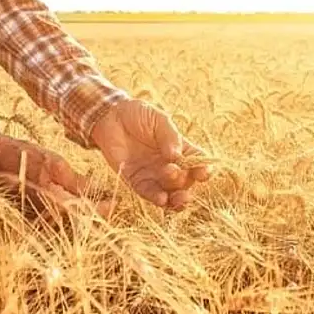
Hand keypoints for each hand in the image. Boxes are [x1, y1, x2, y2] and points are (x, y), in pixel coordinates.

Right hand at [0, 133, 113, 223]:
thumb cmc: (24, 157)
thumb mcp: (55, 164)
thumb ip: (78, 182)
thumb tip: (98, 191)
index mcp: (55, 204)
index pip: (88, 214)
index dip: (105, 208)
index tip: (116, 200)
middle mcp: (46, 219)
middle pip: (80, 223)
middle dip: (96, 213)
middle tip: (108, 200)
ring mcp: (37, 223)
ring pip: (68, 224)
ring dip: (83, 215)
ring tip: (95, 201)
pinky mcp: (32, 221)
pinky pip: (55, 222)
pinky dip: (68, 214)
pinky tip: (75, 202)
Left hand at [89, 98, 211, 210]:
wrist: (110, 117)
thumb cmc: (138, 115)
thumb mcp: (158, 119)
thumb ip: (169, 136)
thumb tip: (176, 156)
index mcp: (181, 149)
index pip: (198, 163)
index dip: (204, 170)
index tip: (203, 173)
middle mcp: (170, 165)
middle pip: (186, 182)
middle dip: (185, 183)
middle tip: (175, 173)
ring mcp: (154, 175)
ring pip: (171, 194)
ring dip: (176, 199)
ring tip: (177, 197)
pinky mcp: (136, 181)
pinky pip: (149, 194)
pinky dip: (157, 199)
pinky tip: (162, 199)